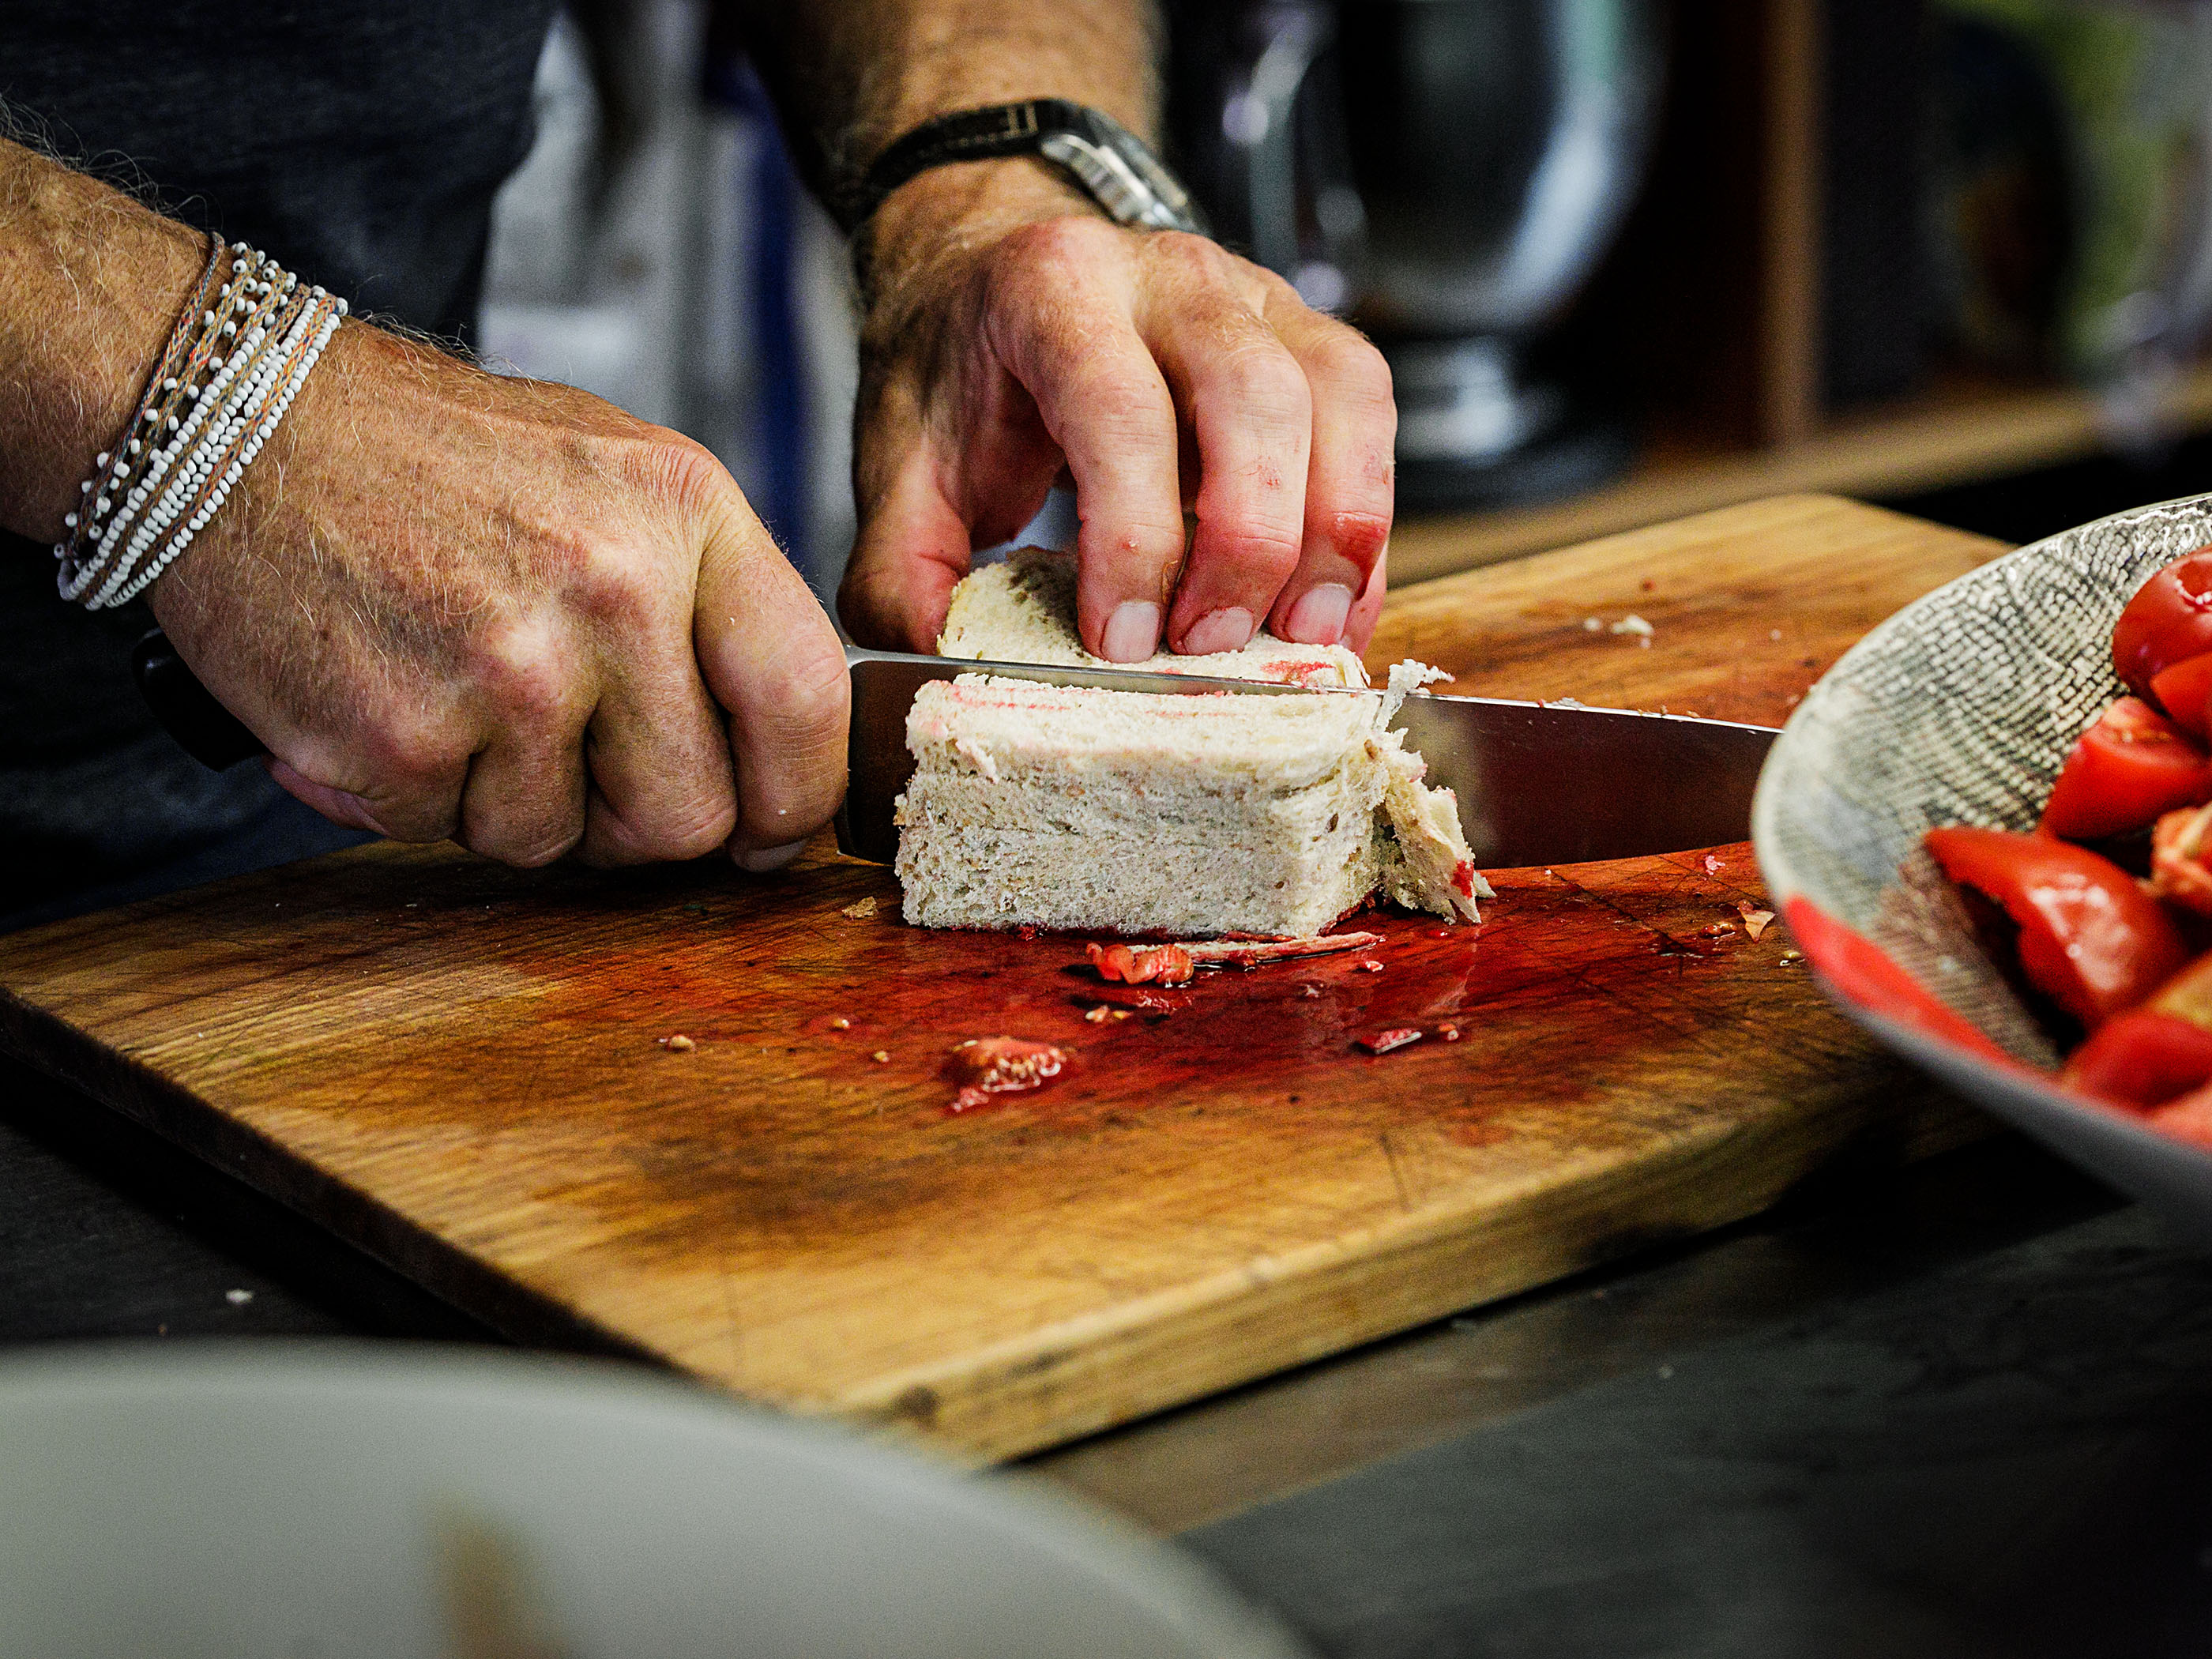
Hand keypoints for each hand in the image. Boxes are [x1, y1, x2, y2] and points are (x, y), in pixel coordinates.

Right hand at [146, 322, 848, 868]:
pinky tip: (391, 697)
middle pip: (690, 814)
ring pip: (562, 841)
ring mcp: (509, 667)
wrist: (237, 420)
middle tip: (577, 766)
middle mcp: (613, 589)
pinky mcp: (403, 736)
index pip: (806, 700)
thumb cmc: (434, 458)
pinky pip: (450, 835)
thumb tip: (778, 755)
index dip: (795, 797)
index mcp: (685, 514)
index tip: (769, 828)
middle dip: (635, 821)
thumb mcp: (616, 477)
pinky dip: (419, 793)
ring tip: (462, 693)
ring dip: (514, 801)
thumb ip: (708, 602)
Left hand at [838, 163, 1394, 661]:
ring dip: (1333, 534)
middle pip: (1253, 398)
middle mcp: (1170, 274)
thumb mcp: (901, 469)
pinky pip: (1370, 419)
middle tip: (1208, 645)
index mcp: (1055, 292)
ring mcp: (1256, 296)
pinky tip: (1330, 607)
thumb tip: (948, 673)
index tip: (1119, 641)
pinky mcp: (1310, 335)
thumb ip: (903, 575)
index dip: (1134, 539)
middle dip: (1247, 544)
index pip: (1120, 413)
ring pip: (1340, 397)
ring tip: (1297, 637)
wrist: (998, 270)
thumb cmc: (961, 375)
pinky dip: (1363, 526)